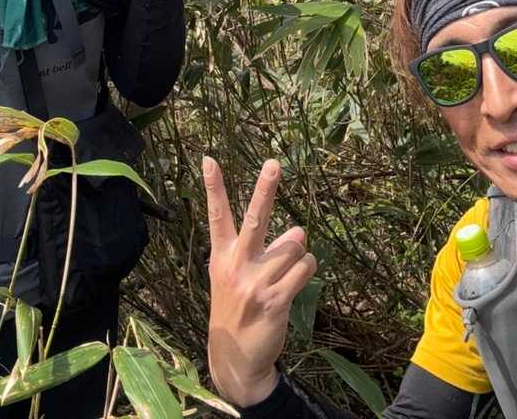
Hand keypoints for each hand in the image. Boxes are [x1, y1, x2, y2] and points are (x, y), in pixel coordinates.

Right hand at [203, 156, 316, 407]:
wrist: (235, 358)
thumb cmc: (237, 308)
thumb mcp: (233, 277)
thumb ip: (263, 249)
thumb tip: (300, 229)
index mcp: (222, 256)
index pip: (217, 215)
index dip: (214, 187)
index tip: (209, 159)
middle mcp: (237, 265)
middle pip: (254, 218)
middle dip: (265, 189)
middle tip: (274, 163)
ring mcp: (256, 282)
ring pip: (294, 244)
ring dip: (299, 252)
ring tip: (286, 270)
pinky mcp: (276, 299)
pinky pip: (305, 267)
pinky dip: (308, 268)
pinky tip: (297, 279)